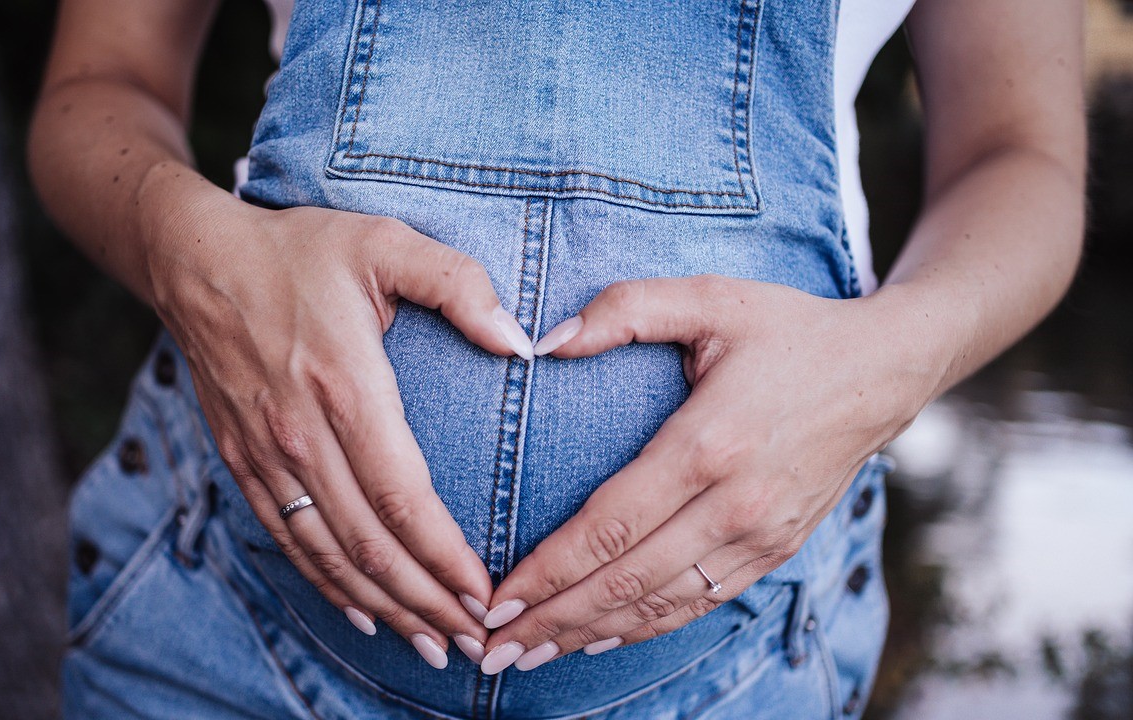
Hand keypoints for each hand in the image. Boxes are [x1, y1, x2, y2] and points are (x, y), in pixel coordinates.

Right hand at [149, 201, 534, 667]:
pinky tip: (364, 612)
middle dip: (426, 601)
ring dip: (383, 606)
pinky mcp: (242, 461)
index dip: (444, 556)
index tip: (486, 592)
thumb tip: (520, 340)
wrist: (195, 260)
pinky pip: (289, 540)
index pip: (401, 496)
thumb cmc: (299, 249)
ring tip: (431, 643)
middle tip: (475, 640)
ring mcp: (266, 455)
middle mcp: (301, 434)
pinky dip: (326, 585)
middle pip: (369, 543)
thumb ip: (458, 284)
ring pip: (328, 555)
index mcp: (345, 385)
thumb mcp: (385, 243)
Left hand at [477, 275, 935, 672]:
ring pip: (660, 605)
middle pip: (626, 581)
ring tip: (527, 655)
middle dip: (551, 619)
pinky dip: (643, 629)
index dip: (548, 571)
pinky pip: (699, 604)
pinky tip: (597, 639)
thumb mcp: (710, 298)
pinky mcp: (776, 551)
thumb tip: (544, 341)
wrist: (885, 371)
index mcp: (710, 443)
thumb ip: (624, 309)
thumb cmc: (789, 330)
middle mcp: (736, 504)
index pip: (610, 526)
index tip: (494, 598)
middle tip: (489, 647)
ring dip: (588, 635)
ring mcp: (761, 536)